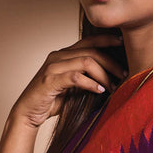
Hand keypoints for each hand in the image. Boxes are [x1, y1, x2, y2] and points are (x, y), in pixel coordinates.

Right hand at [11, 34, 126, 128]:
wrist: (27, 113)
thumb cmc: (51, 101)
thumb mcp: (72, 87)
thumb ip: (86, 78)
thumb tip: (111, 79)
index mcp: (63, 55)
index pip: (88, 41)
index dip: (106, 40)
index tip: (121, 44)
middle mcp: (58, 56)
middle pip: (91, 51)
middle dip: (111, 62)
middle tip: (124, 74)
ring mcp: (53, 67)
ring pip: (86, 62)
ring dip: (103, 74)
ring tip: (113, 86)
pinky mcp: (50, 81)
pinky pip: (76, 77)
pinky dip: (91, 83)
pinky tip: (100, 91)